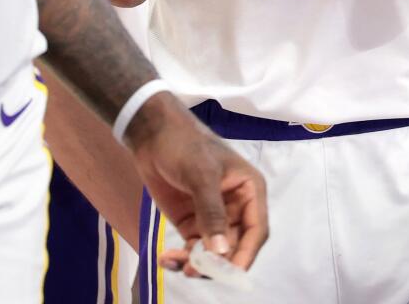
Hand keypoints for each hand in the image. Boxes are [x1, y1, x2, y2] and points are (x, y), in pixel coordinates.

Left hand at [126, 91, 267, 275]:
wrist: (152, 134)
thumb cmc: (185, 145)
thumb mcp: (201, 174)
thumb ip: (212, 212)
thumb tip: (221, 252)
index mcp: (249, 190)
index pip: (256, 230)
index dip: (245, 254)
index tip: (228, 272)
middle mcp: (236, 207)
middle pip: (235, 247)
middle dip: (216, 263)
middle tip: (192, 270)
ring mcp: (214, 217)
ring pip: (214, 253)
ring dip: (197, 264)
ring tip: (175, 262)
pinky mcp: (193, 223)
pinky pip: (194, 249)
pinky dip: (183, 259)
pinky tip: (167, 258)